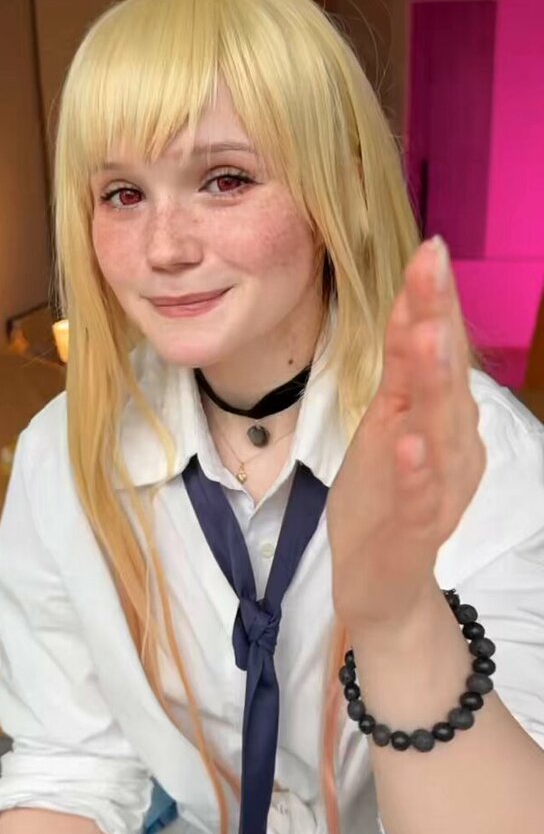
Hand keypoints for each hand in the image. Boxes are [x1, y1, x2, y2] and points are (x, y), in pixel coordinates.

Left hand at [327, 237, 486, 634]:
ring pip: (439, 430)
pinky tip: (409, 441)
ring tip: (428, 334)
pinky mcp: (414, 530)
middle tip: (432, 263)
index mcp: (441, 418)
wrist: (382, 585)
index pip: (438, 349)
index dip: (433, 300)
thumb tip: (413, 304)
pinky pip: (417, 497)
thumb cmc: (384, 498)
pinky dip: (415, 469)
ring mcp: (437, 489)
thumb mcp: (387, 424)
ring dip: (435, 382)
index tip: (428, 248)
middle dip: (439, 318)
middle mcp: (451, 447)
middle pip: (444, 376)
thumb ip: (403, 371)